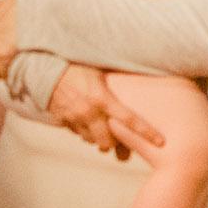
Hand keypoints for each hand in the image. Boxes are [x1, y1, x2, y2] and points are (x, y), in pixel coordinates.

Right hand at [48, 66, 165, 160]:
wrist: (46, 67)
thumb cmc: (79, 64)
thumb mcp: (102, 71)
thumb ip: (118, 83)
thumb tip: (144, 81)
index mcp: (103, 98)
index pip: (129, 120)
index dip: (147, 132)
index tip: (161, 142)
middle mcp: (89, 112)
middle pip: (107, 141)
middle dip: (115, 143)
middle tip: (119, 138)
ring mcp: (74, 118)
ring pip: (91, 140)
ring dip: (98, 138)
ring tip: (103, 129)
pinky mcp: (63, 120)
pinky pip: (77, 133)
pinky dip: (84, 131)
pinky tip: (87, 121)